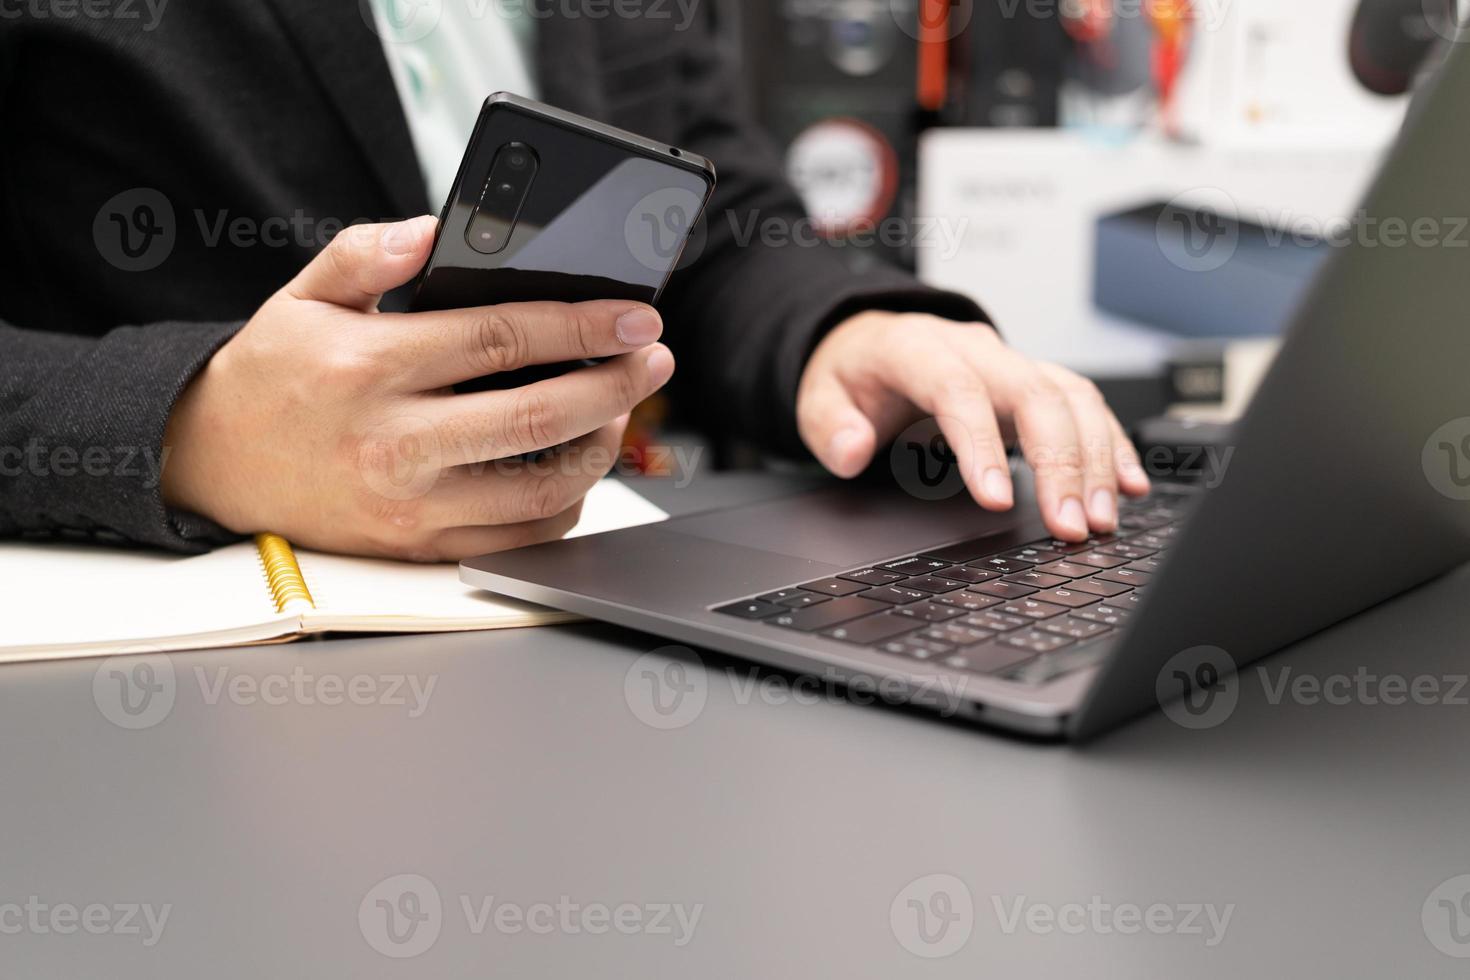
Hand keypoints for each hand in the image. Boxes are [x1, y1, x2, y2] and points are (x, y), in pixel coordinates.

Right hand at [162, 216, 674, 561]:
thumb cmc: (271, 374)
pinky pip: (519, 539)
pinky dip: (566, 506)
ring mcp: (409, 504)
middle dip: (617, 385)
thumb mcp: (302, 296)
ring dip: (602, 448)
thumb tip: (434, 229)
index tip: (635, 315)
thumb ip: (366, 253)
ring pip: (541, 488)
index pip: (501, 338)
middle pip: (538, 415)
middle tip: (653, 359)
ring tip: (620, 410)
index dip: (582, 324)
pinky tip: (579, 468)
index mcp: (371, 367)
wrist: (210, 465)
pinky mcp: (418, 546)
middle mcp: (394, 442)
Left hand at [796, 311, 1149, 540]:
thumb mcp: (818, 398)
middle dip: (1061, 462)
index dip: (981, 445)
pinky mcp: (1035, 381)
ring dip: (1096, 459)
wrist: (872, 340)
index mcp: (918, 348)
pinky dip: (1112, 444)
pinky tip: (1128, 486)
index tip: (998, 500)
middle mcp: (975, 350)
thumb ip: (829, 427)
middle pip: (1033, 393)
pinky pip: (1086, 405)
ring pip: (1071, 397)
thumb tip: (852, 451)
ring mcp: (1012, 362)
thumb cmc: (852, 375)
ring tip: (1100, 519)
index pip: (958, 391)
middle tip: (1070, 525)